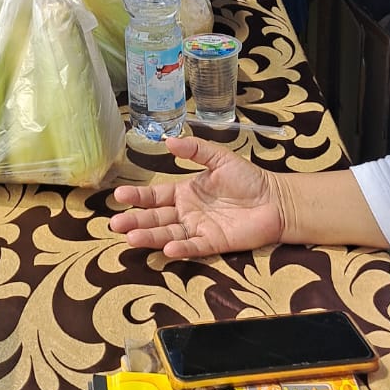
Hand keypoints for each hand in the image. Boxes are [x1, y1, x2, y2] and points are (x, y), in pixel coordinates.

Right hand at [110, 137, 283, 256]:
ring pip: (169, 233)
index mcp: (185, 191)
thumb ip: (195, 149)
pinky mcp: (213, 243)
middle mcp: (187, 212)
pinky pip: (193, 246)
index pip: (156, 196)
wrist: (275, 200)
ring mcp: (199, 229)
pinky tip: (165, 248)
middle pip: (156, 218)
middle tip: (115, 224)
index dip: (138, 197)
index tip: (119, 196)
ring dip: (150, 236)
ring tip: (131, 238)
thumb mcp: (219, 157)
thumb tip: (168, 140)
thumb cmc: (248, 178)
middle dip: (135, 220)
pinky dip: (179, 248)